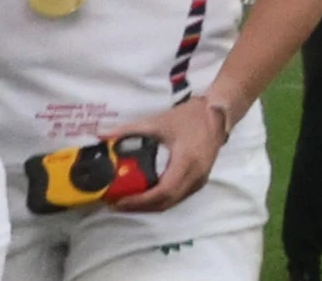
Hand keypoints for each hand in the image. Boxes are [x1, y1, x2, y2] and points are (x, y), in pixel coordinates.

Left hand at [106, 94, 228, 211]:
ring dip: (149, 206)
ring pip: (172, 202)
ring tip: (127, 202)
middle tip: (116, 204)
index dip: (140, 200)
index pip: (163, 191)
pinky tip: (145, 196)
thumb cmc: (190, 116)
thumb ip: (129, 130)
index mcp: (187, 161)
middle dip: (140, 207)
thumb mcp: (158, 121)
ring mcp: (200, 180)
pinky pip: (178, 197)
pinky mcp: (200, 180)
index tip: (119, 201)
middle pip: (166, 202)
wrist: (219, 113)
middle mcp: (196, 175)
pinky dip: (160, 201)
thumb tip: (102, 136)